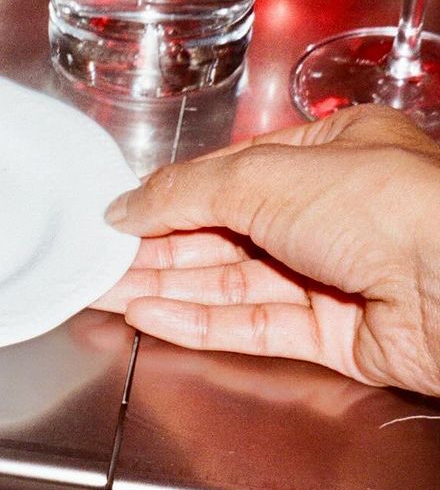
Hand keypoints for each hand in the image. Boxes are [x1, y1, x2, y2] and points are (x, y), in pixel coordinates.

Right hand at [95, 105, 439, 394]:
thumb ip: (188, 193)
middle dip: (160, 248)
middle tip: (99, 262)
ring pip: (236, 284)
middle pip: (228, 233)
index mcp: (333, 153)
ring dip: (168, 288)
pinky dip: (201, 323)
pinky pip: (257, 327)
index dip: (170, 196)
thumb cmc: (390, 206)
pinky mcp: (338, 336)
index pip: (231, 176)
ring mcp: (338, 277)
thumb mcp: (268, 175)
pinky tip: (152, 317)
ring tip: (106, 294)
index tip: (117, 215)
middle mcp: (336, 213)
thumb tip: (127, 205)